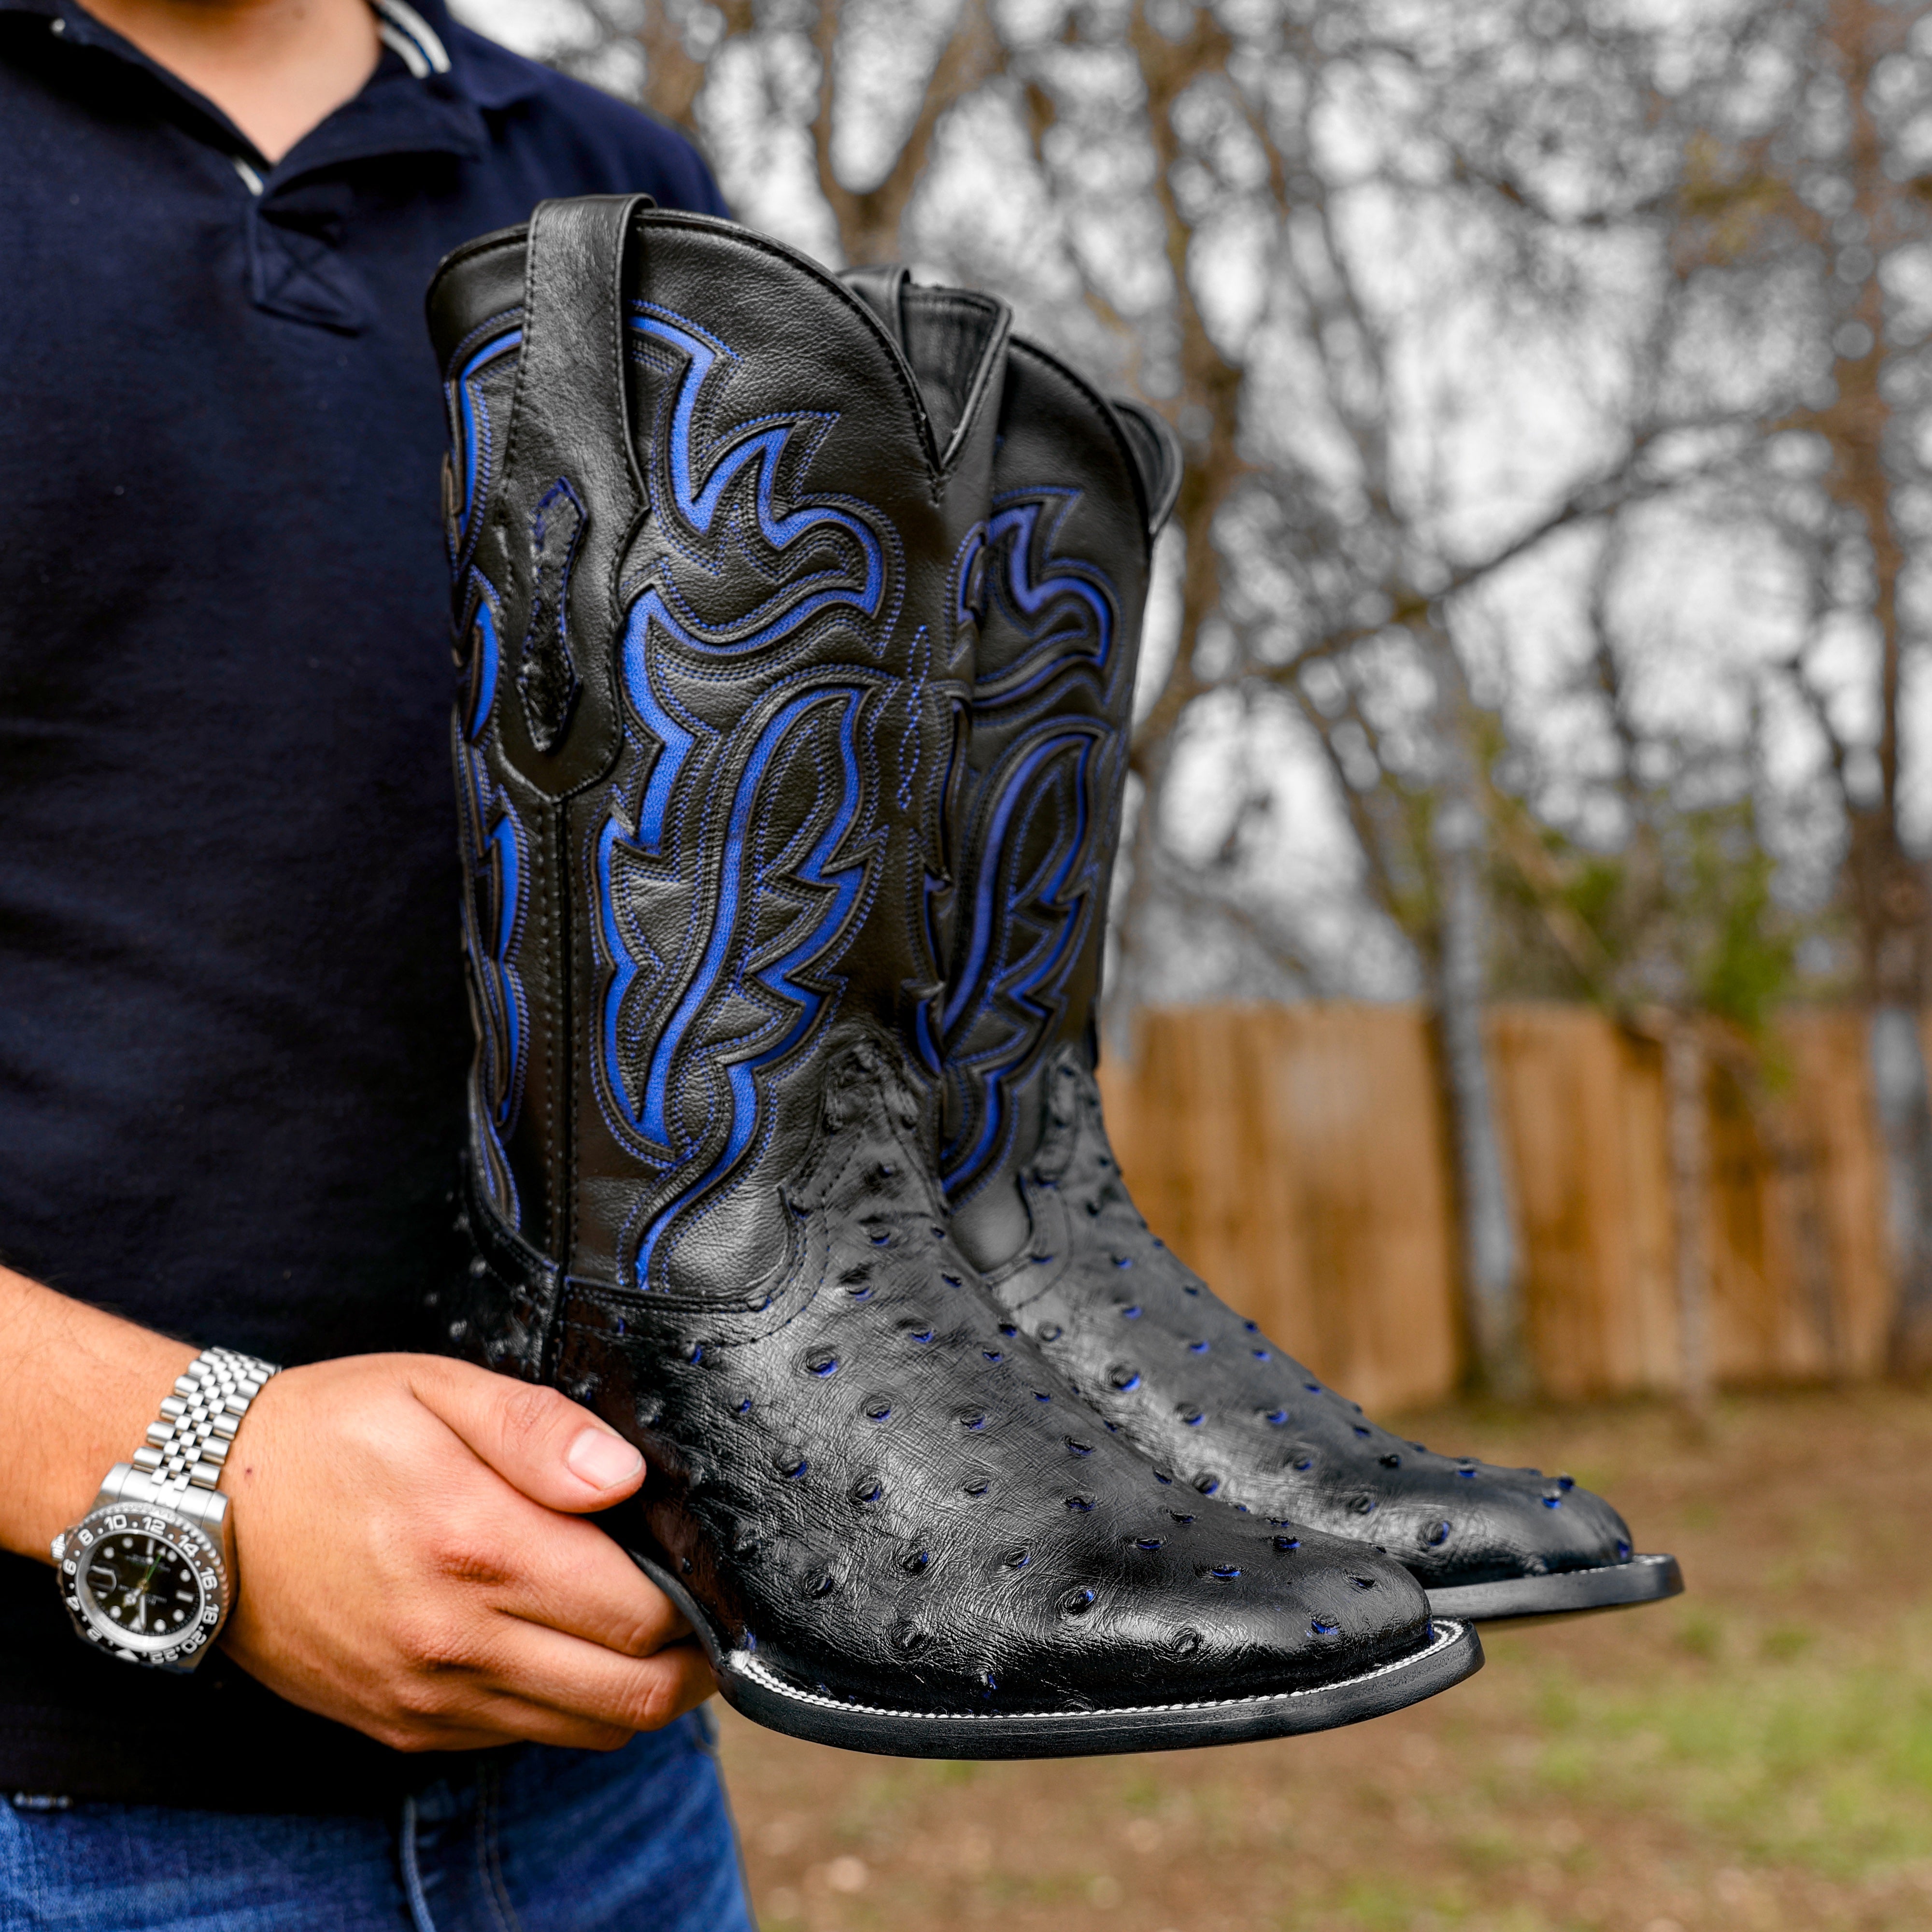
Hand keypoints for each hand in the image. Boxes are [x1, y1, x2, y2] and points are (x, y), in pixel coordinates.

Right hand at [217, 1354, 713, 1752]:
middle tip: (702, 1620)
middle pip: (630, 1698)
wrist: (198, 1507)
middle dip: (688, 1668)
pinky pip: (517, 1738)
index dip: (695, 1601)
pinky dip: (562, 1706)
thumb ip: (541, 1431)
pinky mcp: (400, 1725)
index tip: (706, 1570)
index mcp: (479, 1548)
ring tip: (643, 1635)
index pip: (638, 1616)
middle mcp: (456, 1641)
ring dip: (632, 1694)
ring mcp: (427, 1697)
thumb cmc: (328, 1434)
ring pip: (582, 1732)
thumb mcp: (436, 1390)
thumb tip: (625, 1477)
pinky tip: (561, 1647)